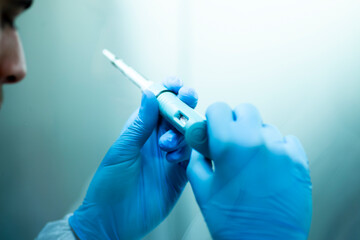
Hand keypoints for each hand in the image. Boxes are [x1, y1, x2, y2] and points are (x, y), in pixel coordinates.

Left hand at [69, 77, 197, 239]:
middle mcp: (157, 140)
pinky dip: (189, 153)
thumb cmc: (109, 185)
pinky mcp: (180, 173)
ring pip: (188, 134)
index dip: (168, 90)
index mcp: (141, 129)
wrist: (113, 220)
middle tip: (188, 99)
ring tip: (166, 146)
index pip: (158, 103)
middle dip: (185, 104)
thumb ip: (140, 124)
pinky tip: (175, 159)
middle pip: (178, 114)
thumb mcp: (123, 150)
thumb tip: (150, 94)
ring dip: (182, 133)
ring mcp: (170, 156)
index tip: (176, 84)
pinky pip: (193, 156)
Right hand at [187, 103, 311, 239]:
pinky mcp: (298, 161)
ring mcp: (281, 150)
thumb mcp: (201, 188)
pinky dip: (276, 148)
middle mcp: (256, 141)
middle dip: (235, 121)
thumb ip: (197, 157)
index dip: (214, 117)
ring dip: (256, 137)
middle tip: (232, 141)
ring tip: (252, 161)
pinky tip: (269, 167)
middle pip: (246, 110)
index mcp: (229, 145)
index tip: (214, 127)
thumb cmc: (232, 221)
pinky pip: (286, 141)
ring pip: (266, 127)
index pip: (219, 108)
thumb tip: (200, 143)